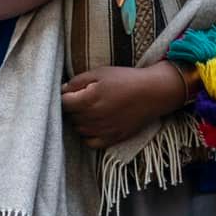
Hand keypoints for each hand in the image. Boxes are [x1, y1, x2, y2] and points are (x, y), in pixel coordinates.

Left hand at [61, 63, 188, 149]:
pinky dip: (88, 135)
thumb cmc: (126, 79)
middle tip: (83, 99)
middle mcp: (93, 118)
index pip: (63, 103)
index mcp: (88, 100)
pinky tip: (94, 124)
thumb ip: (77, 81)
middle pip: (70, 117)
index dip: (64, 97)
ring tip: (91, 110)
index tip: (70, 93)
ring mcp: (102, 130)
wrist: (154, 92)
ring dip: (80, 121)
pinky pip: (90, 143)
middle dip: (73, 108)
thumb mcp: (100, 72)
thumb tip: (62, 90)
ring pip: (78, 129)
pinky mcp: (112, 138)